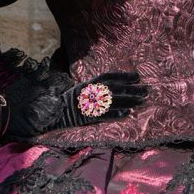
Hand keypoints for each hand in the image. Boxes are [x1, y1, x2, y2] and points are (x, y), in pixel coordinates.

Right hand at [0, 70, 146, 142]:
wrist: (46, 113)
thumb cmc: (61, 102)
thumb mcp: (75, 91)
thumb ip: (89, 89)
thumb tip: (104, 87)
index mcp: (86, 84)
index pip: (108, 77)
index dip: (123, 76)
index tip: (137, 76)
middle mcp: (88, 92)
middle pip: (114, 89)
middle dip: (132, 90)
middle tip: (147, 91)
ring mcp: (87, 104)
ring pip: (112, 101)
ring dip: (129, 100)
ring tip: (143, 101)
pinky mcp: (86, 117)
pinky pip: (103, 115)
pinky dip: (116, 114)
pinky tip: (128, 114)